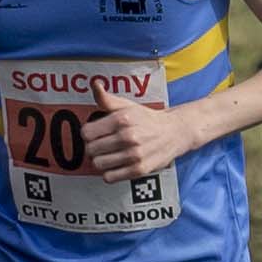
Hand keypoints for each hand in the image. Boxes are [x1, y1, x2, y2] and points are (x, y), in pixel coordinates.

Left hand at [80, 96, 196, 182]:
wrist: (175, 132)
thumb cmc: (147, 119)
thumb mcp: (127, 105)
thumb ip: (107, 99)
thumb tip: (95, 84)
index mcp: (122, 119)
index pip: (86, 133)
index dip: (88, 134)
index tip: (94, 134)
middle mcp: (128, 137)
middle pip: (90, 150)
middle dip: (93, 148)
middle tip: (101, 145)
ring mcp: (134, 155)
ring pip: (98, 164)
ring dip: (100, 161)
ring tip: (108, 155)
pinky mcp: (140, 170)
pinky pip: (110, 177)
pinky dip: (109, 173)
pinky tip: (116, 165)